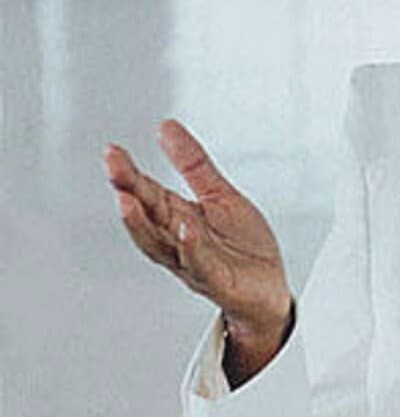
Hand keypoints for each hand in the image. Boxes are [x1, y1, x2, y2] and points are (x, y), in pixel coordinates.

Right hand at [104, 119, 291, 382]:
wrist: (268, 289)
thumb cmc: (242, 246)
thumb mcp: (221, 195)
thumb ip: (193, 164)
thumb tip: (166, 127)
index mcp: (178, 219)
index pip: (147, 194)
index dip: (129, 174)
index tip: (112, 151)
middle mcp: (178, 242)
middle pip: (147, 216)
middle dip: (128, 192)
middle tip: (113, 167)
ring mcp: (194, 263)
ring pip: (160, 245)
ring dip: (142, 225)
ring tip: (129, 200)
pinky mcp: (217, 280)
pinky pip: (200, 264)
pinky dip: (190, 248)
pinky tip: (186, 230)